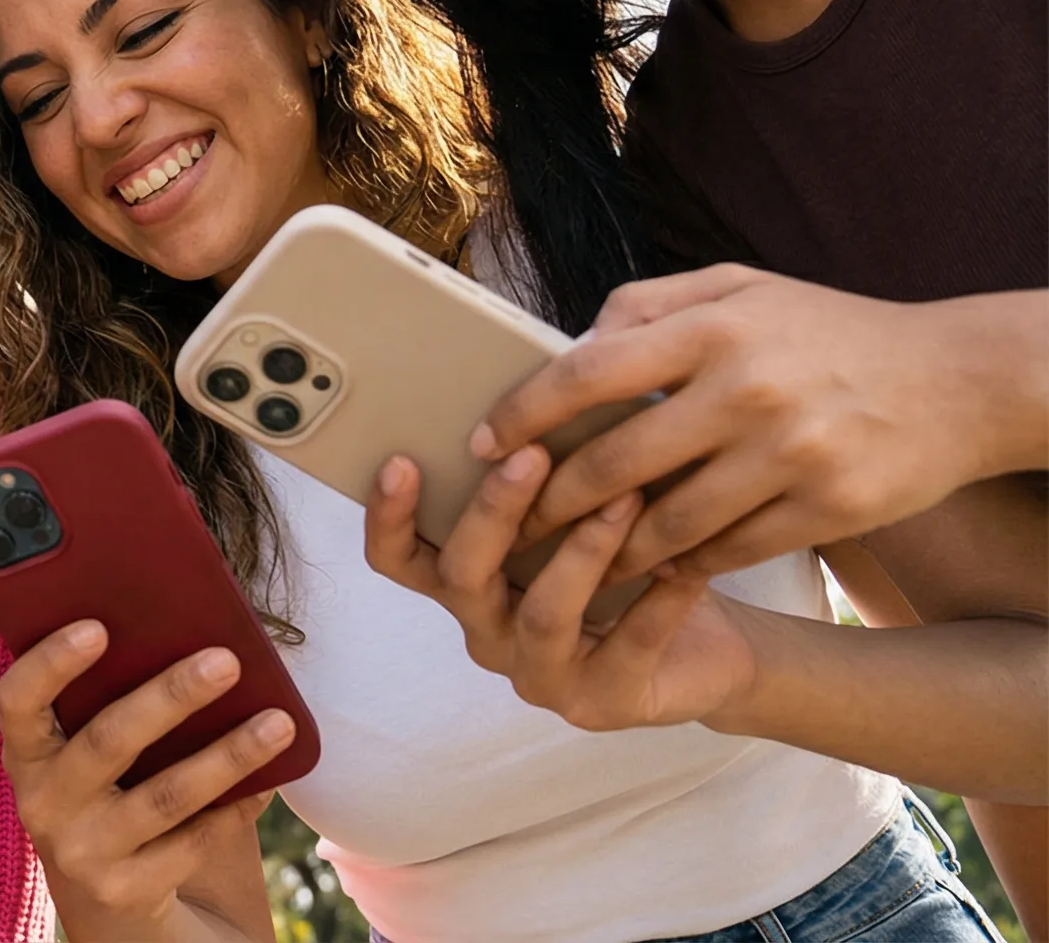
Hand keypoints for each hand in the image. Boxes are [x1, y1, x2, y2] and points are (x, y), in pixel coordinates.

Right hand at [0, 624, 288, 938]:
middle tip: (226, 660)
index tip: (98, 627)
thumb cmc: (103, 789)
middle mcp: (43, 803)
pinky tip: (269, 781)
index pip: (17, 701)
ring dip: (229, 754)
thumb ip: (103, 702)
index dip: (50, 663)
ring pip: (167, 795)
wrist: (103, 894)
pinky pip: (195, 841)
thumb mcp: (80, 751)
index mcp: (25, 752)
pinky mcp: (126, 887)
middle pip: (108, 740)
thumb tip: (183, 634)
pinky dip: (236, 807)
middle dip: (171, 696)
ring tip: (278, 722)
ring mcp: (83, 851)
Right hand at [365, 448, 759, 731]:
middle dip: (494, 512)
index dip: (389, 517)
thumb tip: (539, 391)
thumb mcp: (577, 518)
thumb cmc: (631, 570)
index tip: (402, 460)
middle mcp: (489, 634)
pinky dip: (658, 602)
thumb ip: (545, 478)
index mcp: (469, 586)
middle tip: (530, 456)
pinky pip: (627, 647)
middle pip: (464, 577)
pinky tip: (685, 566)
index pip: (399, 560)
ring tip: (624, 498)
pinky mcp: (602, 703)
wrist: (705, 654)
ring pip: (543, 614)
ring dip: (583, 551)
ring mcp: (541, 675)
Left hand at [480, 267, 1046, 579]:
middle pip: (615, 463)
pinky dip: (680, 565)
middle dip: (549, 502)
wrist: (960, 381)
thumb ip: (649, 306)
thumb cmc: (829, 332)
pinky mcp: (826, 510)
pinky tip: (649, 569)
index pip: (588, 374)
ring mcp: (789, 456)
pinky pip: (726, 551)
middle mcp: (748, 391)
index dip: (524, 414)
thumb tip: (571, 345)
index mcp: (715, 329)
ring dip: (608, 549)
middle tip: (511, 524)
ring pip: (666, 522)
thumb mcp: (741, 289)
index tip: (485, 443)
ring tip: (569, 559)